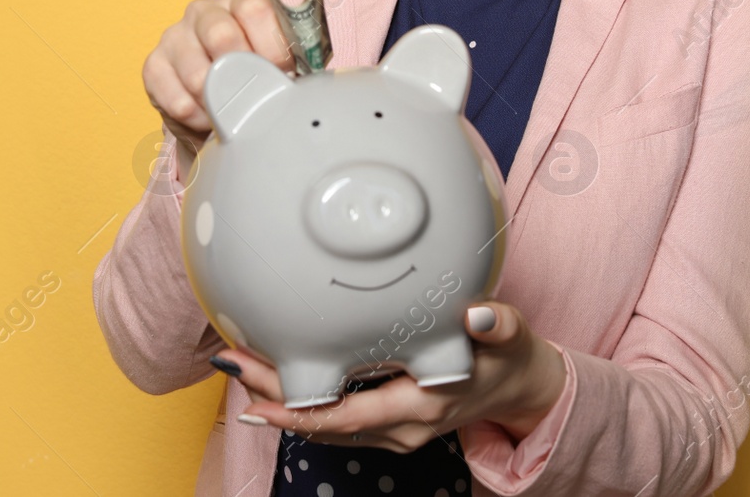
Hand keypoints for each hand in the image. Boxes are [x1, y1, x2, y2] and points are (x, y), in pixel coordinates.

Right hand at [142, 0, 295, 141]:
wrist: (214, 102)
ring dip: (220, 103)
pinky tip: (207, 118)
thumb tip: (301, 82)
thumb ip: (289, 61)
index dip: (272, 45)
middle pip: (220, 35)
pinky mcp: (154, 66)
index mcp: (240, 1)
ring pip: (198, 74)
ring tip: (232, 112)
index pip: (254, 9)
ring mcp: (175, 36)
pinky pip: (177, 99)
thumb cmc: (251, 74)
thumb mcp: (276, 62)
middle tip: (255, 94)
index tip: (282, 70)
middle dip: (243, 73)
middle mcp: (204, 11)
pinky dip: (198, 118)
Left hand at [216, 301, 566, 452]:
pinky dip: (303, 403)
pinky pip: (336, 420)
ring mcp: (393, 431)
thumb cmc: (509, 358)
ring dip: (282, 398)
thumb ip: (498, 325)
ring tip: (239, 369)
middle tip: (230, 363)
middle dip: (274, 394)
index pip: (348, 414)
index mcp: (423, 405)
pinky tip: (273, 384)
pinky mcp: (387, 425)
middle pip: (323, 419)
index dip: (300, 407)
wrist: (519, 391)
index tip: (256, 390)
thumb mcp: (511, 338)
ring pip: (325, 422)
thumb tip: (479, 317)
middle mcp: (401, 427)